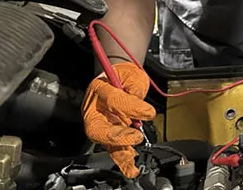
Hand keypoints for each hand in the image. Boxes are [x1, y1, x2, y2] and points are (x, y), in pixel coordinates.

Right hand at [82, 62, 155, 177]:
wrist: (117, 76)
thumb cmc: (123, 75)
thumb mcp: (132, 75)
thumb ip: (136, 90)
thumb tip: (142, 110)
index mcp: (99, 88)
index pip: (112, 100)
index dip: (131, 107)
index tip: (148, 112)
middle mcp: (94, 108)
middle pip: (98, 128)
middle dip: (117, 136)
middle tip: (136, 137)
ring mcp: (99, 122)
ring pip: (104, 142)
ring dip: (119, 153)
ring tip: (131, 164)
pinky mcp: (107, 133)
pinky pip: (112, 147)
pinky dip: (122, 157)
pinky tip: (131, 166)